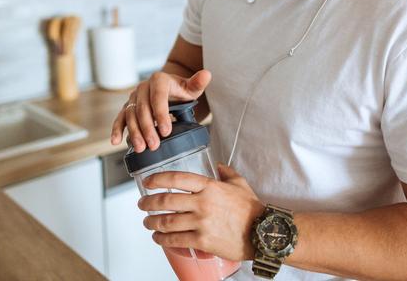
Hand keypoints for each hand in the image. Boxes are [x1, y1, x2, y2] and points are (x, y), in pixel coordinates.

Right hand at [110, 69, 211, 152]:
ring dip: (134, 132)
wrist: (169, 90)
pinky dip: (117, 129)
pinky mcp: (128, 107)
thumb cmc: (181, 90)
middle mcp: (143, 87)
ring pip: (131, 115)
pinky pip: (120, 118)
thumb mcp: (191, 87)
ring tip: (141, 148)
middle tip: (154, 145)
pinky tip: (116, 141)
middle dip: (148, 128)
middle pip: (143, 108)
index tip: (166, 131)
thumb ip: (198, 82)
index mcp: (158, 80)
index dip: (161, 114)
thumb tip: (207, 74)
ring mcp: (134, 98)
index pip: (158, 96)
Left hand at [138, 163, 264, 261]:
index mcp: (209, 186)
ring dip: (152, 222)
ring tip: (147, 222)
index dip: (158, 179)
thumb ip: (227, 173)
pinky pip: (175, 240)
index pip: (177, 178)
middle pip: (166, 200)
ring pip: (167, 221)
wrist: (263, 233)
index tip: (148, 182)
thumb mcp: (240, 184)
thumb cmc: (252, 209)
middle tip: (142, 204)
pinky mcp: (202, 241)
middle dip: (149, 203)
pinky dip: (162, 239)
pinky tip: (158, 237)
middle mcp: (202, 203)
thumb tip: (219, 165)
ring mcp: (201, 222)